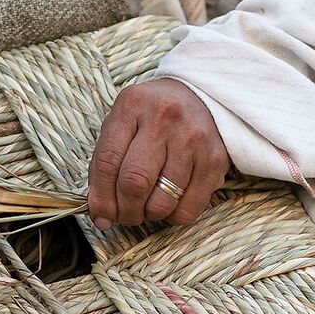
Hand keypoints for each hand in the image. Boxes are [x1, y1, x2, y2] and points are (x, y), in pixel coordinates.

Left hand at [87, 77, 228, 229]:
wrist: (202, 96)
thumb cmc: (153, 116)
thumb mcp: (124, 123)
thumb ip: (105, 162)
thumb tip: (100, 213)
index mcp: (132, 105)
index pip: (107, 161)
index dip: (100, 198)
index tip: (101, 216)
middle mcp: (163, 118)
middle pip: (134, 183)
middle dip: (125, 211)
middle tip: (125, 216)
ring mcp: (191, 138)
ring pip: (162, 200)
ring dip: (149, 216)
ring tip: (147, 210)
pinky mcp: (214, 159)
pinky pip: (190, 208)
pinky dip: (174, 217)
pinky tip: (169, 206)